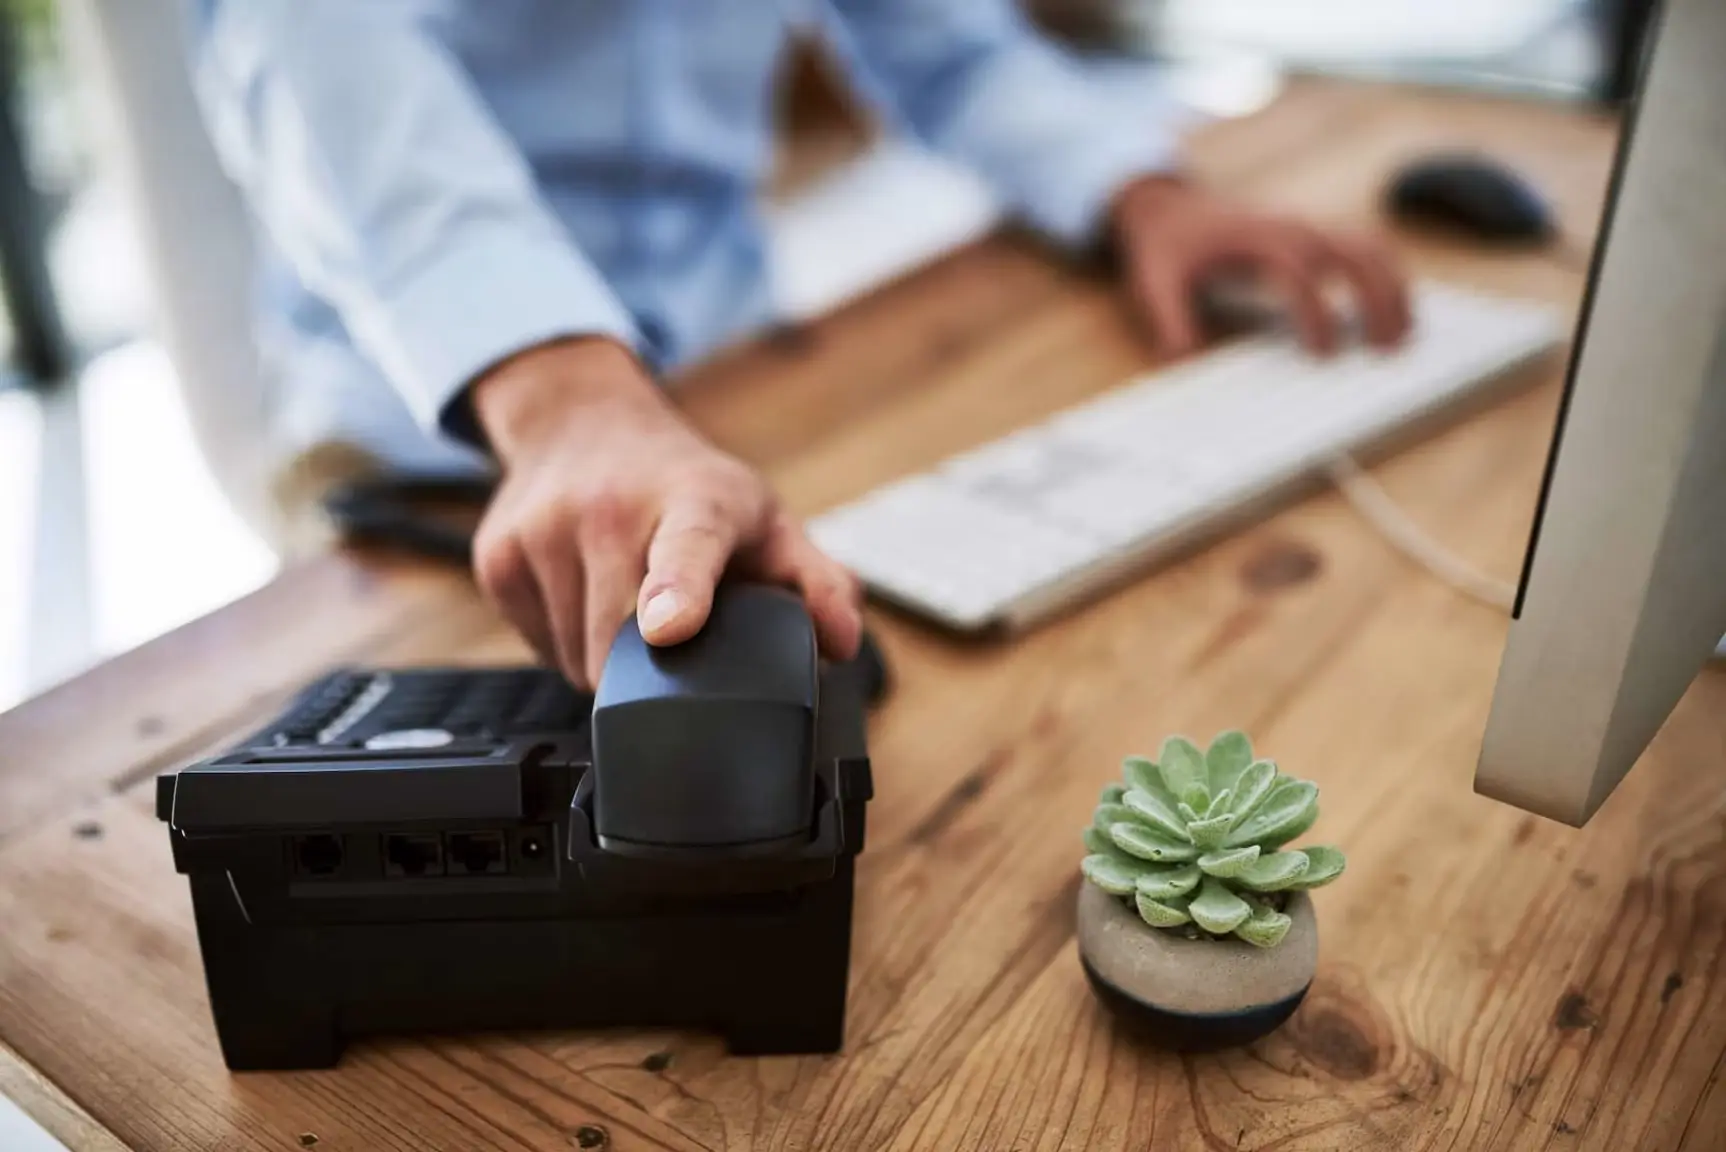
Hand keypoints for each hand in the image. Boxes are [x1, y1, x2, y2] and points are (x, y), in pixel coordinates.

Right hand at [468, 337, 863, 687]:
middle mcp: (610, 509)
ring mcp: (543, 531)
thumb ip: (816, 584)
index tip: (669, 627)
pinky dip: (564, 641)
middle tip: (674, 633)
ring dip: (604, 659)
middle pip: (619, 642)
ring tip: (627, 605)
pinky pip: (536, 645)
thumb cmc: (688, 487)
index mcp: (694, 501)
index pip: (685, 549)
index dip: (678, 591)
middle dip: (649, 668)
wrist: (581, 421)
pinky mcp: (496, 557)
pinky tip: (585, 596)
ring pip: (574, 658)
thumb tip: (842, 640)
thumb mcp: (766, 523)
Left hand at [1110, 175, 1412, 356]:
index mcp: (1257, 240)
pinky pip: (1366, 247)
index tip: (1325, 353)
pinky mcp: (1317, 233)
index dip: (1316, 313)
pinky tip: (1397, 308)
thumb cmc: (1168, 247)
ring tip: (1406, 333)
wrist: (1171, 207)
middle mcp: (1292, 228)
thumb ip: (1170, 321)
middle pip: (1353, 253)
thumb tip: (1185, 359)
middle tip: (1387, 348)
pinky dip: (1389, 273)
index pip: (1299, 273)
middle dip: (1377, 297)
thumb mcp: (1155, 282)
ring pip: (1370, 247)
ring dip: (1393, 285)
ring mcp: (1310, 227)